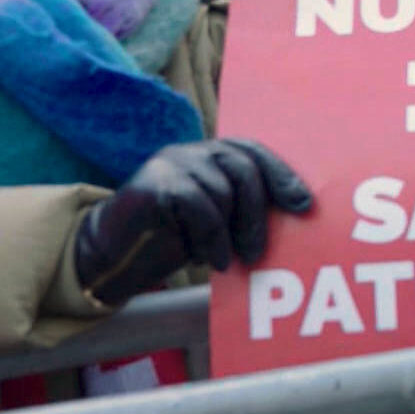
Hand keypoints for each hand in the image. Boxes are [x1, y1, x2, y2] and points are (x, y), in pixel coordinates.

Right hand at [73, 138, 312, 306]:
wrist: (111, 257)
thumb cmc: (171, 241)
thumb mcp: (215, 223)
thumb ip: (242, 210)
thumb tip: (293, 216)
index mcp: (209, 156)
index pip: (253, 152)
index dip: (281, 175)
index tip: (304, 204)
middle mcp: (191, 152)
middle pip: (243, 168)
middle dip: (258, 212)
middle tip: (258, 251)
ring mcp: (170, 163)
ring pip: (222, 191)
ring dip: (230, 233)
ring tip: (225, 259)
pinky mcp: (154, 182)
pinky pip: (199, 206)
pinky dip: (212, 238)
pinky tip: (211, 261)